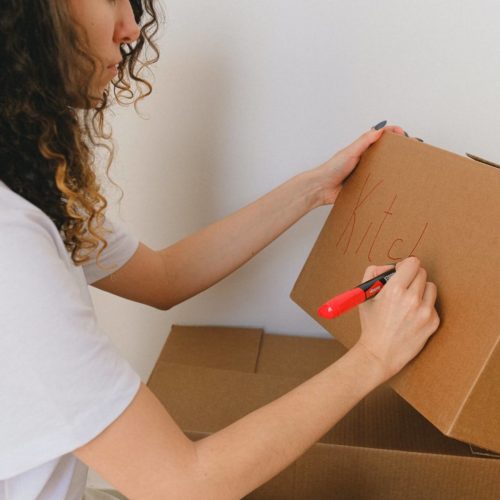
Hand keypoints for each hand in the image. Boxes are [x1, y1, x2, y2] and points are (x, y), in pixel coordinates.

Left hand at [308, 123, 404, 206]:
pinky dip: (384, 185)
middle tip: (412, 152)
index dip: (393, 134)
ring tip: (408, 169)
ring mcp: (364, 174)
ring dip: (393, 169)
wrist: (321, 188)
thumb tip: (380, 128)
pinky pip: (376, 186)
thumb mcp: (350, 152)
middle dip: (398, 152)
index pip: (380, 137)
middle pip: (384, 153)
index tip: (404, 135)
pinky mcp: (362, 187)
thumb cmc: (332, 168)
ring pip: (382, 170)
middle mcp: (364, 160)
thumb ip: (364, 141)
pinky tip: (394, 187)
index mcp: (361, 149)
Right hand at [354, 257, 439, 380]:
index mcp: (394, 290)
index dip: (406, 265)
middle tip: (404, 286)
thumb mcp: (365, 297)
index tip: (402, 270)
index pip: (412, 263)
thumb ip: (372, 274)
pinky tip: (412, 315)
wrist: (380, 353)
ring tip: (409, 301)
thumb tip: (387, 267)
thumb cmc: (371, 325)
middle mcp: (412, 299)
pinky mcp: (433, 322)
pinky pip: (433, 304)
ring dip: (421, 290)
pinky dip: (424, 306)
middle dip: (412, 277)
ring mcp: (425, 311)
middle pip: (422, 273)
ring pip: (431, 287)